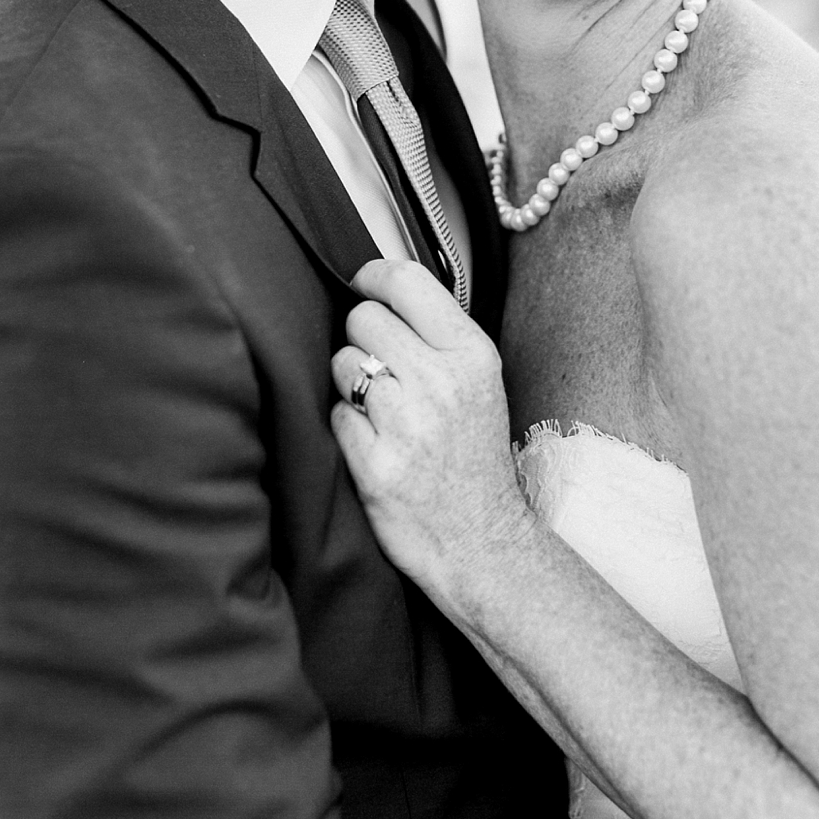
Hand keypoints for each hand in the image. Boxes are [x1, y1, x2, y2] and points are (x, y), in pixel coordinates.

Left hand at [330, 259, 530, 610]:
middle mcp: (442, 383)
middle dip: (363, 339)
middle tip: (383, 370)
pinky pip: (336, 415)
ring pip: (343, 364)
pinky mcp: (376, 464)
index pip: (407, 282)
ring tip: (382, 412)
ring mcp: (407, 425)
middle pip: (363, 318)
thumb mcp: (479, 383)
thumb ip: (439, 336)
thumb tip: (380, 290)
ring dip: (350, 383)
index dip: (373, 277)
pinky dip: (347, 427)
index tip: (363, 284)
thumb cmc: (475, 459)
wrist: (483, 542)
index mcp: (472, 355)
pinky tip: (374, 444)